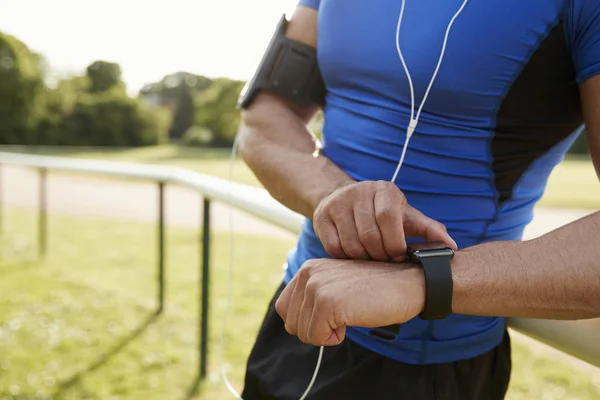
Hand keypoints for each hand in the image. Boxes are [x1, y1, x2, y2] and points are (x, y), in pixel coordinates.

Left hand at [275, 258, 424, 345]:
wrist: (408, 282)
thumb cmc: (376, 289)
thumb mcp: (337, 285)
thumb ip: (313, 296)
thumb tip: (292, 323)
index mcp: (308, 269)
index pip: (285, 307)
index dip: (306, 320)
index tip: (331, 313)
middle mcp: (308, 274)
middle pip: (291, 322)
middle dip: (315, 329)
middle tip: (342, 315)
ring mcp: (317, 287)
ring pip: (303, 332)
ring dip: (326, 333)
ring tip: (349, 314)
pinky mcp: (328, 303)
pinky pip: (317, 337)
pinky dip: (334, 338)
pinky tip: (352, 319)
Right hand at [313, 181, 456, 261]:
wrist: (345, 200)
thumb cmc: (384, 214)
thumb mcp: (407, 217)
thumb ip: (430, 231)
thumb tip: (453, 248)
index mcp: (384, 190)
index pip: (388, 217)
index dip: (394, 243)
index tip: (398, 256)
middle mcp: (359, 191)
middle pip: (369, 235)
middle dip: (380, 255)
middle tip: (385, 262)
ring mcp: (337, 203)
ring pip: (352, 244)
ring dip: (364, 259)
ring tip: (371, 259)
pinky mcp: (321, 216)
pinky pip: (334, 248)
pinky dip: (346, 258)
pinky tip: (355, 256)